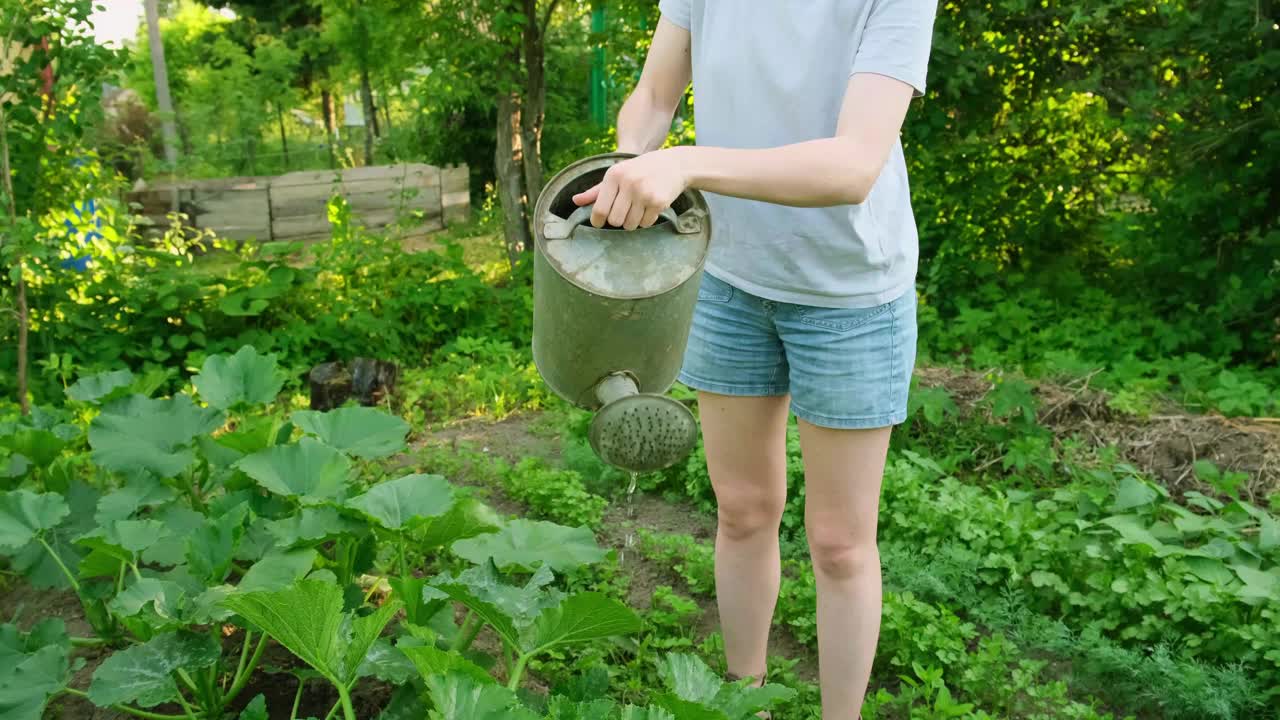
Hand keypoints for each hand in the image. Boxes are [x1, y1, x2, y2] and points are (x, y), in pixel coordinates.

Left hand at [572, 148, 690, 229]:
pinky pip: (645, 224)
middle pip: (615, 220)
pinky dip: (646, 220)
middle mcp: (628, 183)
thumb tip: (575, 200)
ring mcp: (644, 193)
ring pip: (630, 225)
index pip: (599, 209)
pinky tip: (650, 207)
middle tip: (624, 212)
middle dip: (618, 220)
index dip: (597, 220)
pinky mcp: (658, 202)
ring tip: (638, 208)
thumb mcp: (618, 174)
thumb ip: (596, 190)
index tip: (599, 222)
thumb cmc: (640, 170)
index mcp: (614, 175)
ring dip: (632, 222)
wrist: (674, 164)